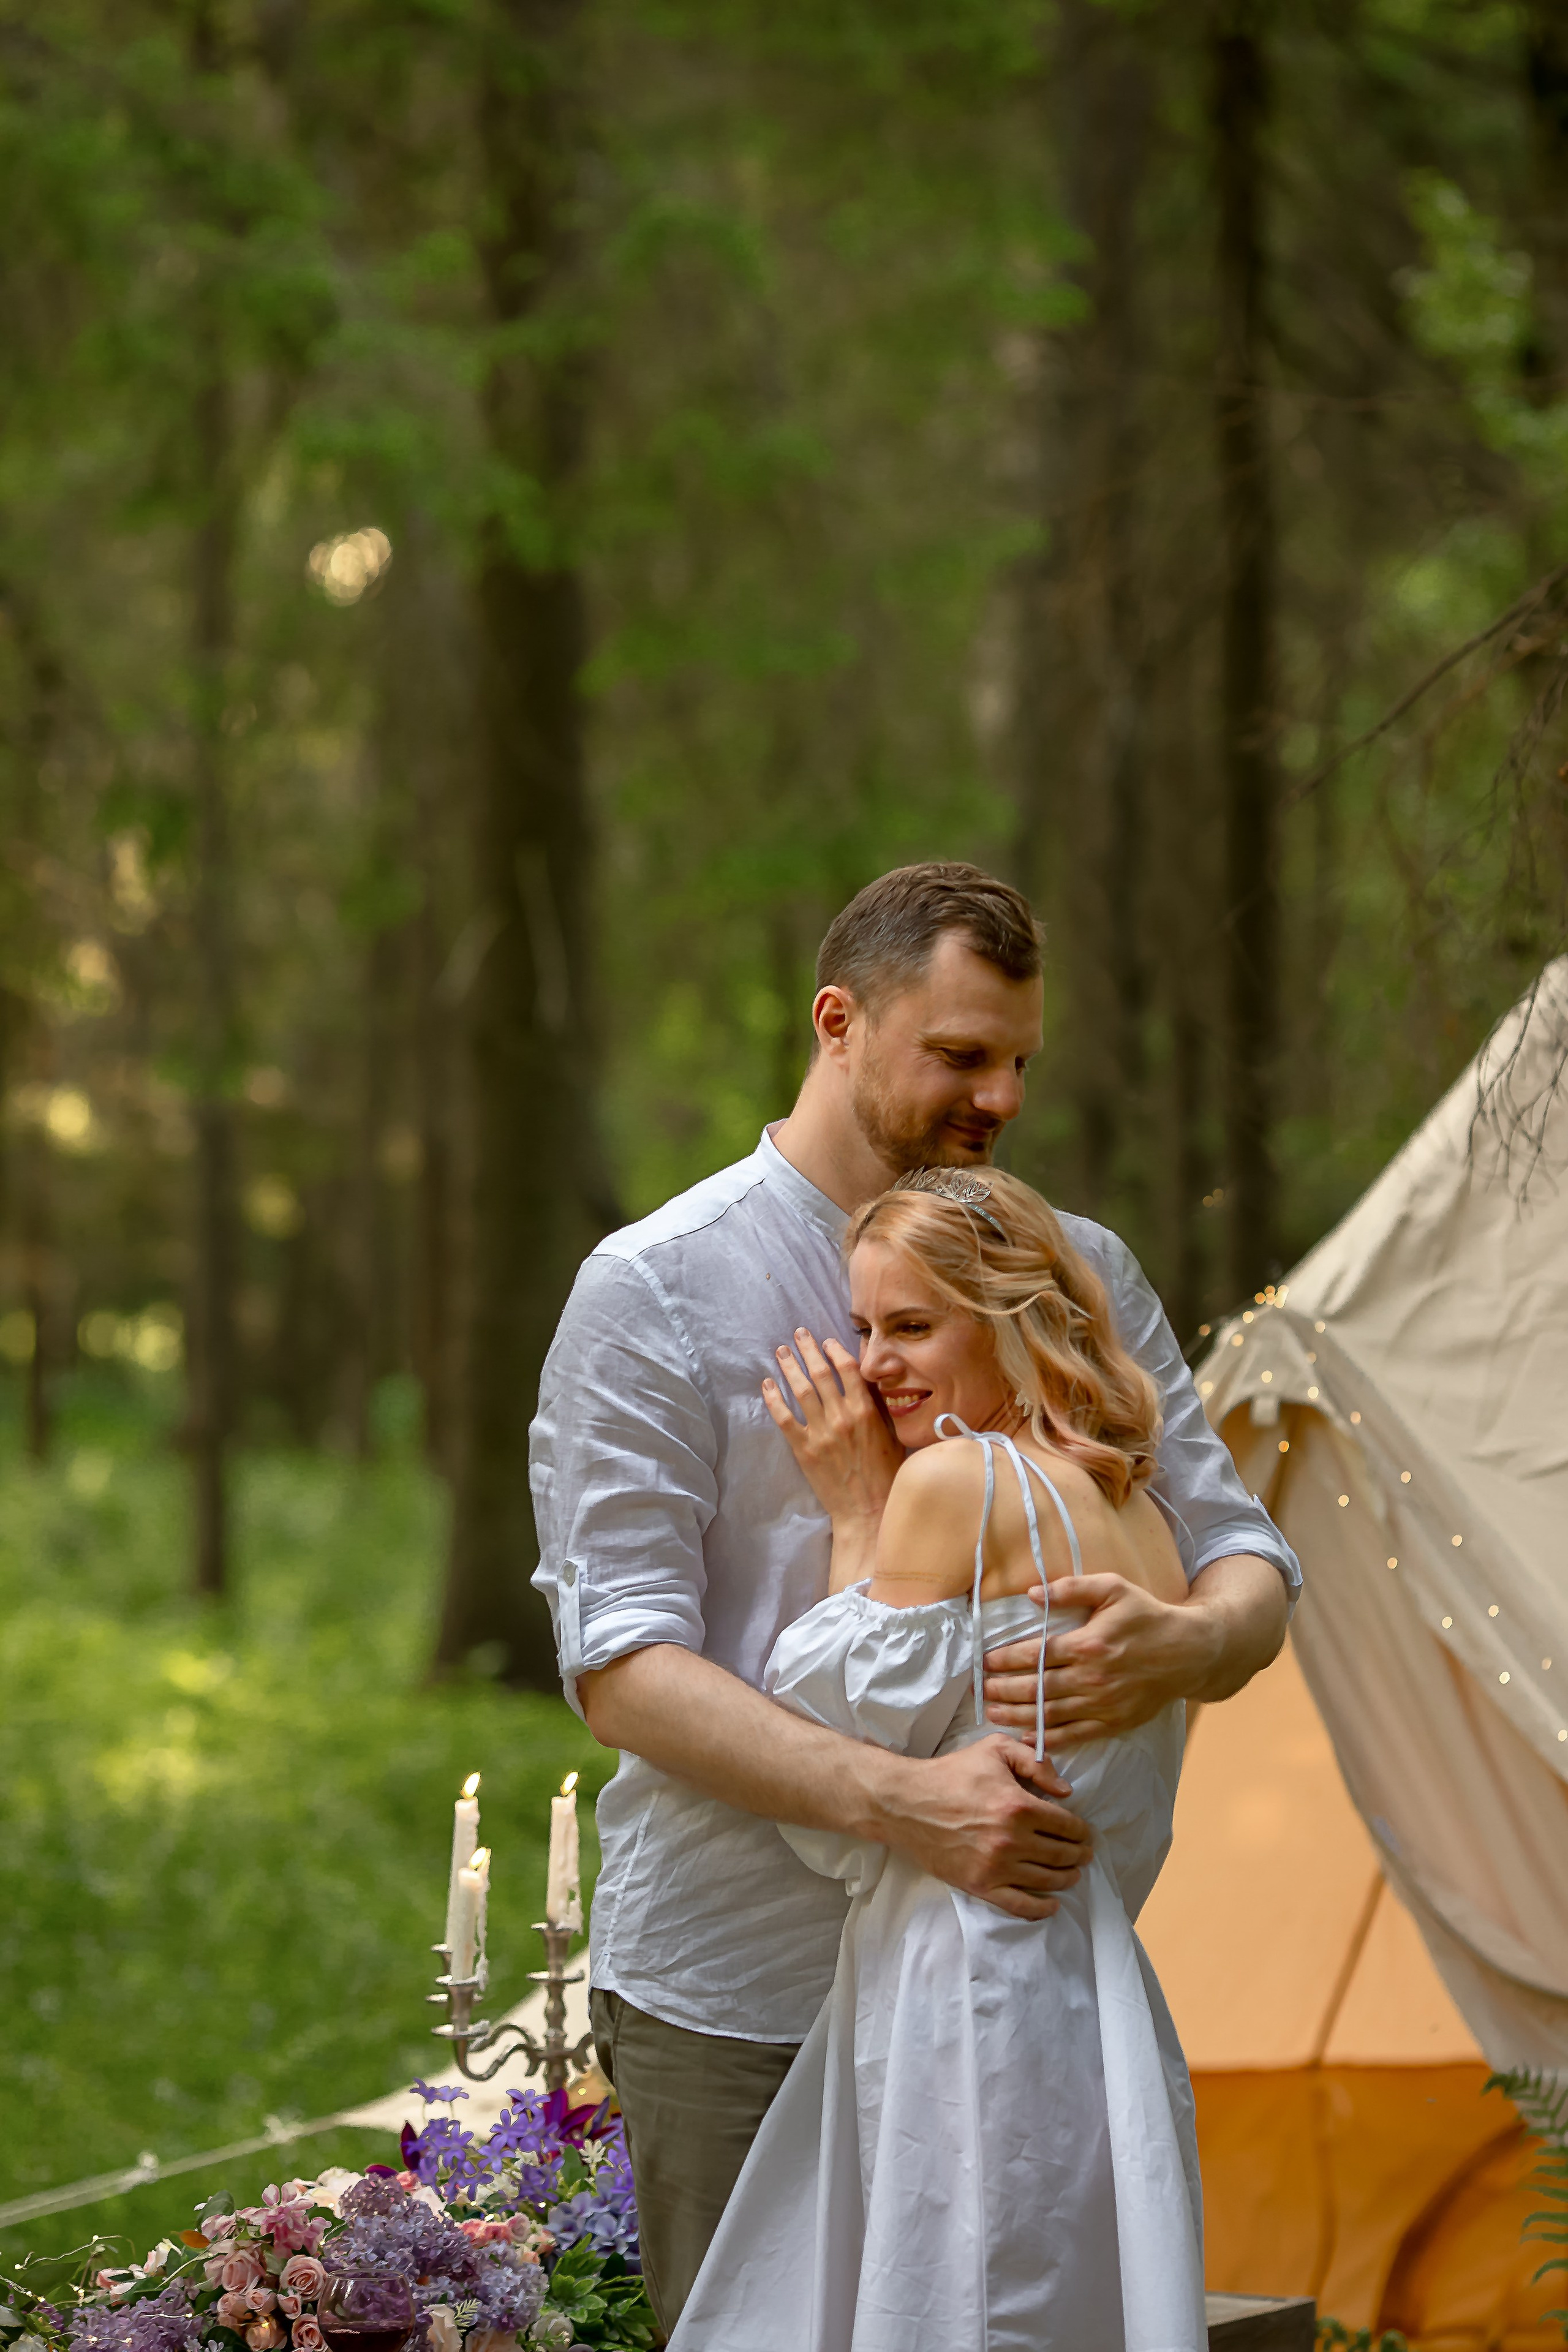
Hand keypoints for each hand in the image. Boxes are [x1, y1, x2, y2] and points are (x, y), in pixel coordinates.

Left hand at [761, 1327, 903, 1528]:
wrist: (867, 1509)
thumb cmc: (885, 1473)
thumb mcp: (892, 1434)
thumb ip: (879, 1405)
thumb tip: (867, 1378)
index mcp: (866, 1411)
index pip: (847, 1369)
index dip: (834, 1350)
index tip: (826, 1340)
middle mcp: (842, 1417)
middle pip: (820, 1373)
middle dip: (808, 1349)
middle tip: (798, 1334)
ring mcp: (821, 1433)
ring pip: (800, 1390)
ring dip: (789, 1367)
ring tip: (781, 1352)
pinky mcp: (804, 1449)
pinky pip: (784, 1418)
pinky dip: (774, 1398)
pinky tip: (767, 1384)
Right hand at [874, 1735, 1091, 1921]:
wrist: (907, 1804)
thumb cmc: (952, 1773)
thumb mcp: (995, 1749)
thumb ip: (1035, 1761)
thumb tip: (1066, 1791)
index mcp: (1018, 1806)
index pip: (1067, 1826)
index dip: (1082, 1831)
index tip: (1084, 1833)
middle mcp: (1012, 1840)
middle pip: (1062, 1855)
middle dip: (1079, 1855)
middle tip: (1083, 1854)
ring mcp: (996, 1866)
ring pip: (1047, 1881)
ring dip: (1066, 1879)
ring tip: (1071, 1874)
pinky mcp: (980, 1885)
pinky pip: (1020, 1906)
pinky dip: (1041, 1909)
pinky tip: (1052, 1904)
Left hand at [981, 1573, 1222, 1743]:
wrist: (1187, 1652)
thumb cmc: (1147, 1616)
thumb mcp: (1113, 1588)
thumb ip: (1072, 1588)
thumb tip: (1033, 1594)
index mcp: (1088, 1644)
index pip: (1036, 1655)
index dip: (1006, 1660)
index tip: (986, 1662)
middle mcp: (1092, 1677)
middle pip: (1037, 1688)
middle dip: (1003, 1690)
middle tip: (981, 1690)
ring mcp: (1103, 1703)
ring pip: (1050, 1713)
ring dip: (1017, 1715)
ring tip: (991, 1713)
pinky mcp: (1114, 1722)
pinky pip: (1075, 1734)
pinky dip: (1049, 1738)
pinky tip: (1027, 1737)